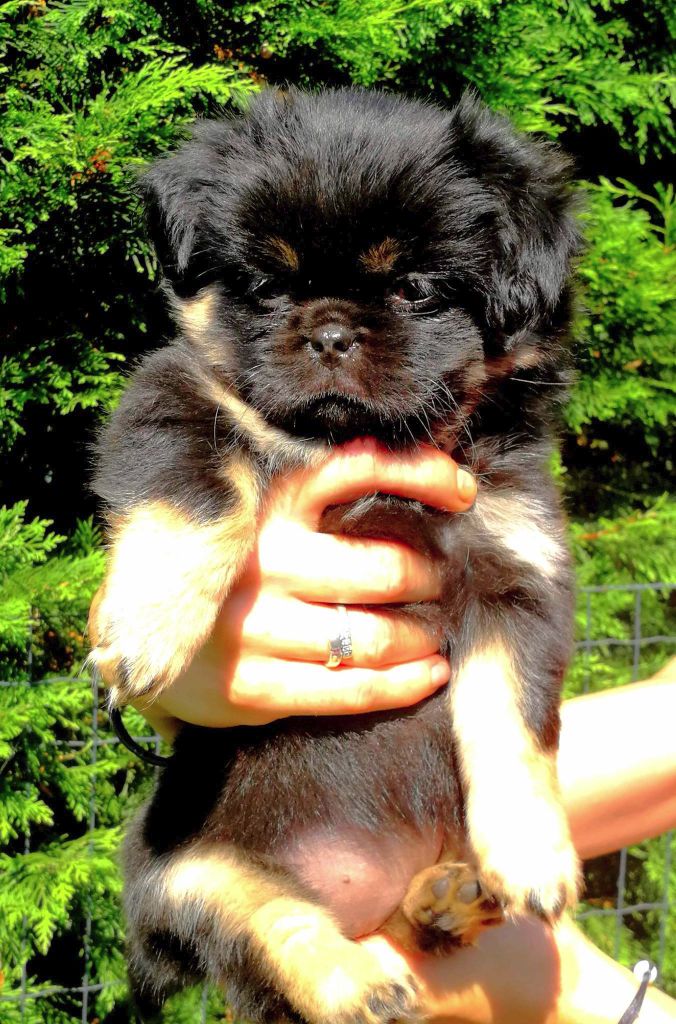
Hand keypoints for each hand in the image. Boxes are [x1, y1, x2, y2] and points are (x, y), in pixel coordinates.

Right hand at [134, 440, 475, 737]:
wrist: (141, 634)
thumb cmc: (229, 567)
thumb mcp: (261, 515)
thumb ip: (323, 498)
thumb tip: (431, 484)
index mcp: (265, 504)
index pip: (357, 470)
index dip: (422, 476)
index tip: (463, 492)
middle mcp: (260, 560)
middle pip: (381, 567)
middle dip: (431, 575)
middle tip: (445, 580)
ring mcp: (254, 627)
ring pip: (373, 635)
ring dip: (423, 634)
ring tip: (436, 630)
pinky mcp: (252, 686)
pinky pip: (350, 690)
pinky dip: (404, 684)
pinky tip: (430, 673)